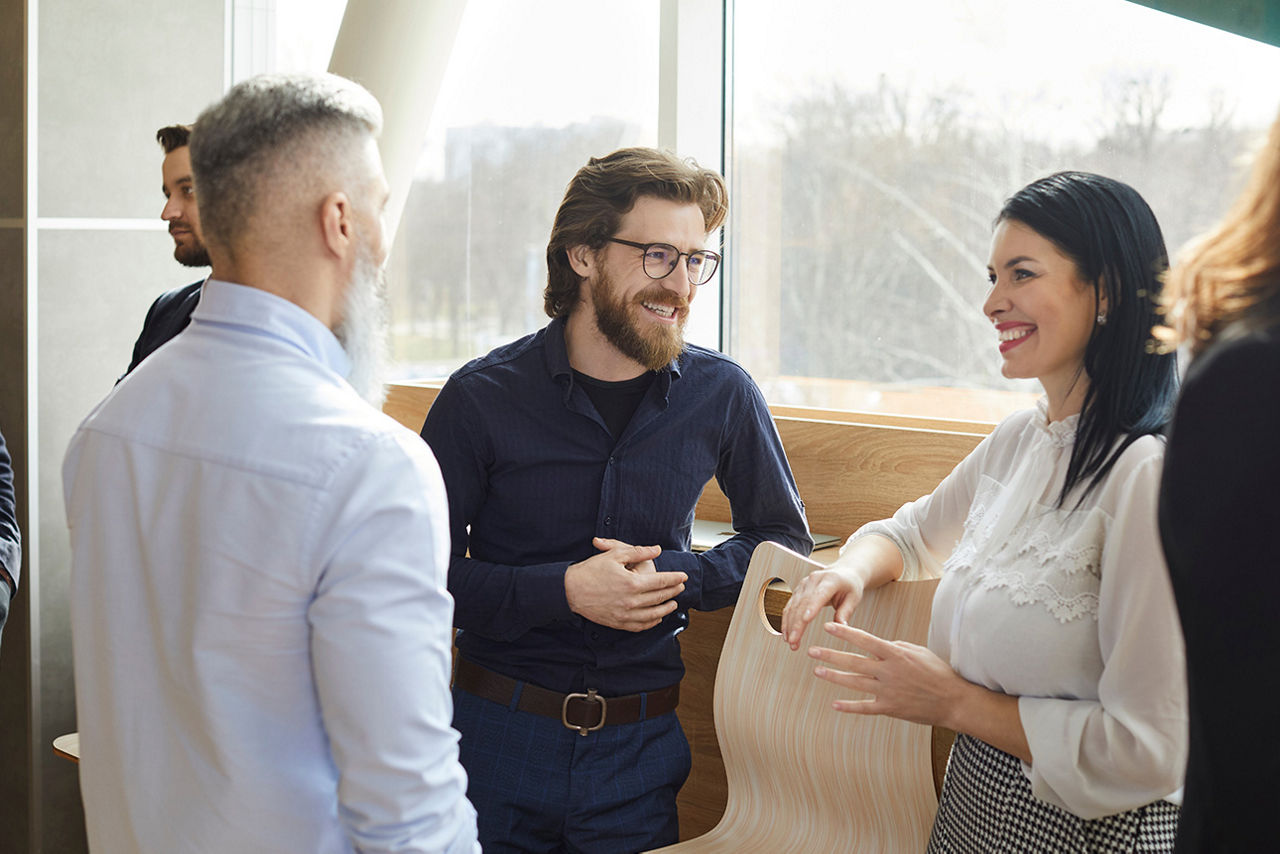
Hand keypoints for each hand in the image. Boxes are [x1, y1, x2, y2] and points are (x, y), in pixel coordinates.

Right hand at [565, 538, 684, 631]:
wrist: (569, 590)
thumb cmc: (590, 570)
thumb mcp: (614, 555)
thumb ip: (638, 552)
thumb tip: (656, 549)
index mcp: (632, 583)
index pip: (661, 581)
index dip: (675, 578)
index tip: (683, 576)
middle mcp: (631, 601)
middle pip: (660, 598)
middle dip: (673, 592)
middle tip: (681, 587)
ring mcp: (625, 614)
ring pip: (653, 615)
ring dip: (666, 609)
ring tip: (673, 603)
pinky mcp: (618, 623)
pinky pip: (640, 626)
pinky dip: (651, 623)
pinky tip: (656, 618)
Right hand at [779, 566, 864, 649]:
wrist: (843, 572)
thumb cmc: (849, 585)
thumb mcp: (854, 598)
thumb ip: (846, 612)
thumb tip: (840, 628)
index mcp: (830, 580)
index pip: (819, 594)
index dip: (811, 607)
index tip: (805, 620)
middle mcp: (814, 580)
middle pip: (802, 603)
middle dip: (796, 623)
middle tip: (794, 641)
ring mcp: (803, 585)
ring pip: (793, 606)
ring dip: (789, 625)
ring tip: (790, 642)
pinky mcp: (798, 591)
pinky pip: (790, 606)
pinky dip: (786, 620)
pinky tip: (786, 633)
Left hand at [807, 622, 968, 727]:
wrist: (953, 700)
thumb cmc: (937, 672)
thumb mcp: (917, 651)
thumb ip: (894, 647)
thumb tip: (876, 645)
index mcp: (895, 654)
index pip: (864, 640)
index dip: (844, 633)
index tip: (827, 627)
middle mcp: (888, 671)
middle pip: (853, 662)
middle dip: (830, 655)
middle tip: (811, 651)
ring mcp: (888, 691)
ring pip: (855, 683)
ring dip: (834, 677)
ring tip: (818, 671)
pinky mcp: (890, 708)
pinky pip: (865, 707)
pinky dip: (849, 706)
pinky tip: (835, 703)